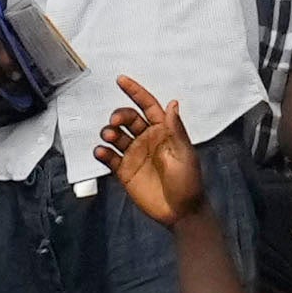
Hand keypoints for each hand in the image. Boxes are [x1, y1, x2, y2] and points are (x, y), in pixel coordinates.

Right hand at [97, 81, 204, 222]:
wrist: (181, 212)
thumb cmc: (189, 183)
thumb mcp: (185, 154)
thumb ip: (175, 129)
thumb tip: (173, 104)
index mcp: (163, 132)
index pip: (148, 105)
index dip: (135, 91)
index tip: (121, 80)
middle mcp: (147, 139)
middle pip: (127, 118)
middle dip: (119, 115)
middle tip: (115, 122)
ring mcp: (134, 154)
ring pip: (115, 135)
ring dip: (109, 132)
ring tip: (109, 137)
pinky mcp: (124, 170)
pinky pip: (109, 157)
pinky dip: (102, 152)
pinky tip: (102, 152)